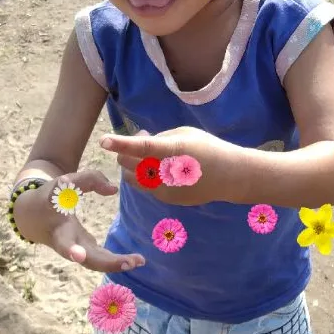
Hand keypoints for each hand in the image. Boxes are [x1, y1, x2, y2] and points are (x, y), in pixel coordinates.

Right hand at [12, 169, 144, 271]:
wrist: (32, 217)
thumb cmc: (51, 197)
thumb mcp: (64, 183)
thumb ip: (89, 179)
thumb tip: (114, 190)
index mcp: (58, 227)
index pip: (62, 239)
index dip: (70, 249)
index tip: (78, 256)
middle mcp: (68, 244)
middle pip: (85, 259)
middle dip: (106, 263)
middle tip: (129, 262)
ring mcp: (76, 251)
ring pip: (96, 263)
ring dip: (117, 264)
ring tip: (139, 261)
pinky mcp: (84, 251)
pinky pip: (101, 259)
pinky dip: (117, 261)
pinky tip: (136, 260)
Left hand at [100, 126, 240, 204]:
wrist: (230, 177)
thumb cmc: (208, 149)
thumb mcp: (184, 134)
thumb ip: (158, 138)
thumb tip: (138, 142)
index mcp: (172, 151)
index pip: (141, 148)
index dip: (121, 144)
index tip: (103, 141)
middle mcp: (166, 173)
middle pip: (129, 164)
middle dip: (125, 153)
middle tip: (140, 141)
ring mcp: (165, 189)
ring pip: (132, 178)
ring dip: (132, 166)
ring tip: (151, 157)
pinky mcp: (166, 199)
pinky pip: (146, 186)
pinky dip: (146, 176)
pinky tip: (162, 169)